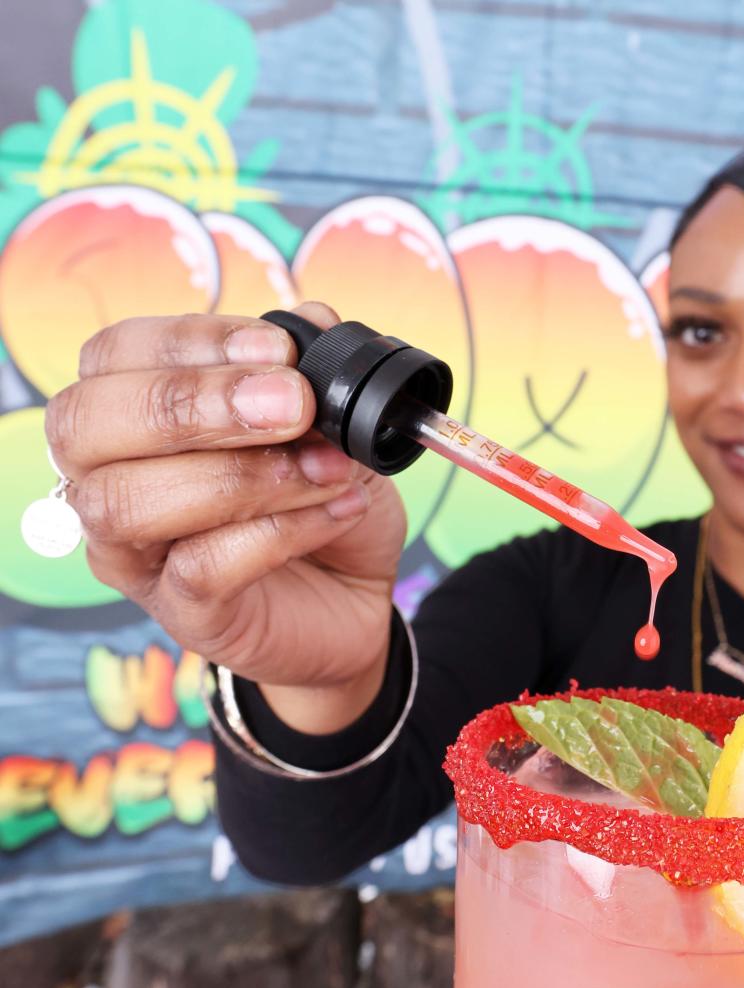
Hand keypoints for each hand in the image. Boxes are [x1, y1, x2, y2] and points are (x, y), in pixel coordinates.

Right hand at [49, 304, 407, 706]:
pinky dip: (278, 532)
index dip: (193, 342)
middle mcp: (107, 479)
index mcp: (130, 415)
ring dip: (240, 475)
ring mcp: (134, 553)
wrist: (359, 598)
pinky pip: (201, 567)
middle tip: (294, 405)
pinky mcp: (180, 612)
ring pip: (129, 501)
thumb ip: (315, 373)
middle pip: (86, 423)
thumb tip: (314, 321)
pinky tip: (337, 509)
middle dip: (192, 404)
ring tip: (328, 467)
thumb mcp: (331, 428)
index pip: (115, 356)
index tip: (281, 351)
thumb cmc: (323, 503)